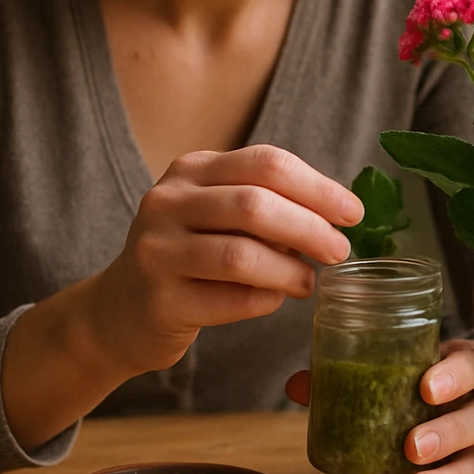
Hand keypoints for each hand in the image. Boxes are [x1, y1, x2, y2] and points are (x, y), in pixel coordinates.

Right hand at [92, 145, 363, 376]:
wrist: (120, 310)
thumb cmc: (188, 256)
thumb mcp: (216, 213)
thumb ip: (266, 205)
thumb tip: (336, 215)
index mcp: (191, 170)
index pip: (265, 163)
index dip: (317, 187)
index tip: (353, 213)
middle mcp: (168, 202)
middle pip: (255, 204)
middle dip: (310, 228)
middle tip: (340, 251)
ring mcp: (158, 251)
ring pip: (241, 255)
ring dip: (289, 270)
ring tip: (309, 282)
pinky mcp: (159, 301)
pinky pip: (229, 300)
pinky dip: (264, 300)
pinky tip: (274, 300)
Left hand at [286, 338, 473, 473]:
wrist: (394, 433)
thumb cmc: (391, 394)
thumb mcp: (368, 382)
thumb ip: (336, 379)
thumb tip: (299, 385)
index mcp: (455, 370)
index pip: (472, 363)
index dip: (457, 374)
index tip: (426, 387)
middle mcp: (472, 407)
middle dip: (451, 431)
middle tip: (413, 444)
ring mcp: (471, 448)